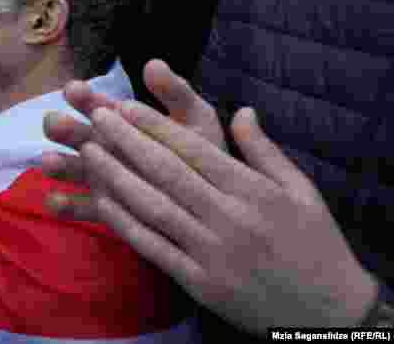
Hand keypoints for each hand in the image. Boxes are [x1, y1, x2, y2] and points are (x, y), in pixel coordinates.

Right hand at [42, 60, 226, 220]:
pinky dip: (62, 204)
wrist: (215, 201)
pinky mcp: (102, 209)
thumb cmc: (201, 155)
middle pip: (75, 133)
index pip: (95, 103)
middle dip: (61, 127)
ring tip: (48, 162)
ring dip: (56, 163)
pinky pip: (78, 207)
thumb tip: (154, 64)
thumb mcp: (195, 120)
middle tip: (55, 124)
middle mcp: (104, 145)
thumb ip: (176, 93)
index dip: (83, 96)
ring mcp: (100, 177)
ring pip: (71, 168)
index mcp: (121, 120)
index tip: (74, 89)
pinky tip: (54, 201)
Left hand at [73, 104, 376, 331]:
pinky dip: (124, 223)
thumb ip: (264, 150)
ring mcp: (213, 251)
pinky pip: (154, 246)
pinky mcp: (201, 282)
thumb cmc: (316, 244)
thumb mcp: (300, 190)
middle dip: (127, 142)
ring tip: (88, 151)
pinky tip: (100, 201)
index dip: (155, 126)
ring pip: (154, 207)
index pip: (193, 150)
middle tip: (97, 117)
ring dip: (116, 177)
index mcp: (253, 191)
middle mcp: (231, 218)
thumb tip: (242, 110)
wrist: (330, 312)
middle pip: (167, 172)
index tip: (125, 107)